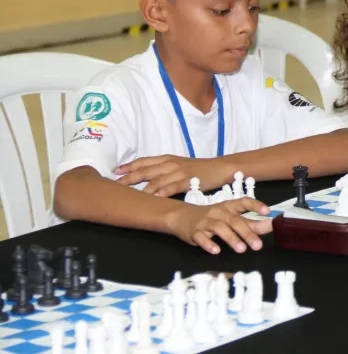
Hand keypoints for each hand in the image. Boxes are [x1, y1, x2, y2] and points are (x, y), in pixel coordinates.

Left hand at [115, 155, 230, 196]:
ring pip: (154, 180)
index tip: (116, 170)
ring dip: (139, 188)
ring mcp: (178, 172)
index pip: (144, 161)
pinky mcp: (186, 181)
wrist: (220, 168)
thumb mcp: (182, 166)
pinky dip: (157, 194)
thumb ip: (167, 170)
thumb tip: (153, 178)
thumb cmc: (202, 169)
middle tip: (114, 183)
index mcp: (168, 159)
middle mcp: (170, 164)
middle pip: (144, 170)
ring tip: (127, 195)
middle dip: (128, 177)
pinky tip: (149, 200)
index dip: (129, 165)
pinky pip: (168, 189)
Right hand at [166, 198, 271, 253]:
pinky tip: (216, 250)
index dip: (255, 205)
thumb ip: (249, 223)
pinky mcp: (195, 232)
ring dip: (231, 238)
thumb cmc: (211, 217)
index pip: (243, 202)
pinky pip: (201, 237)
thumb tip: (270, 225)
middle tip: (258, 245)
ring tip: (241, 249)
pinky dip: (208, 244)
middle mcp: (218, 212)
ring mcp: (206, 221)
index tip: (267, 212)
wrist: (180, 216)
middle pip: (234, 220)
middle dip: (247, 232)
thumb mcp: (229, 217)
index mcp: (229, 206)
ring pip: (220, 228)